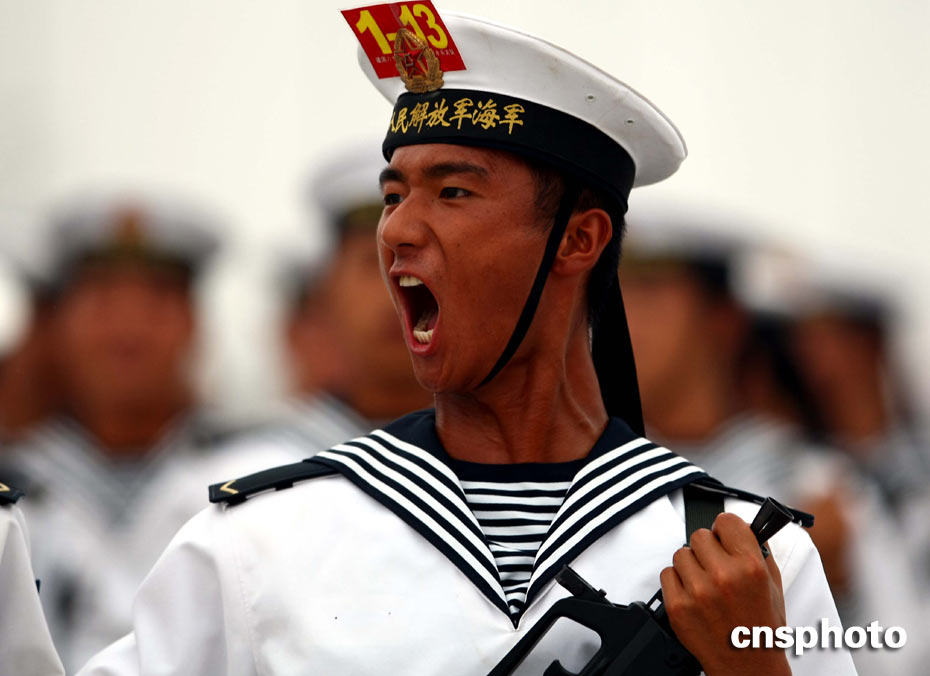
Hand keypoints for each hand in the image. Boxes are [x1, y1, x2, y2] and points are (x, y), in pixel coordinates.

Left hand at [660, 512, 790, 675]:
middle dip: (707, 549)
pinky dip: (677, 582)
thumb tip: (743, 527)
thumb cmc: (761, 629)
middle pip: (699, 536)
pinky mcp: (678, 606)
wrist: (748, 666)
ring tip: (706, 584)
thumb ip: (757, 551)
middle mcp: (723, 576)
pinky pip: (667, 574)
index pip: (726, 521)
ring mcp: (698, 592)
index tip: (725, 537)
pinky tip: (694, 595)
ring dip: (691, 565)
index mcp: (750, 567)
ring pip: (681, 554)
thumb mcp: (773, 585)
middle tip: (716, 565)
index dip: (725, 529)